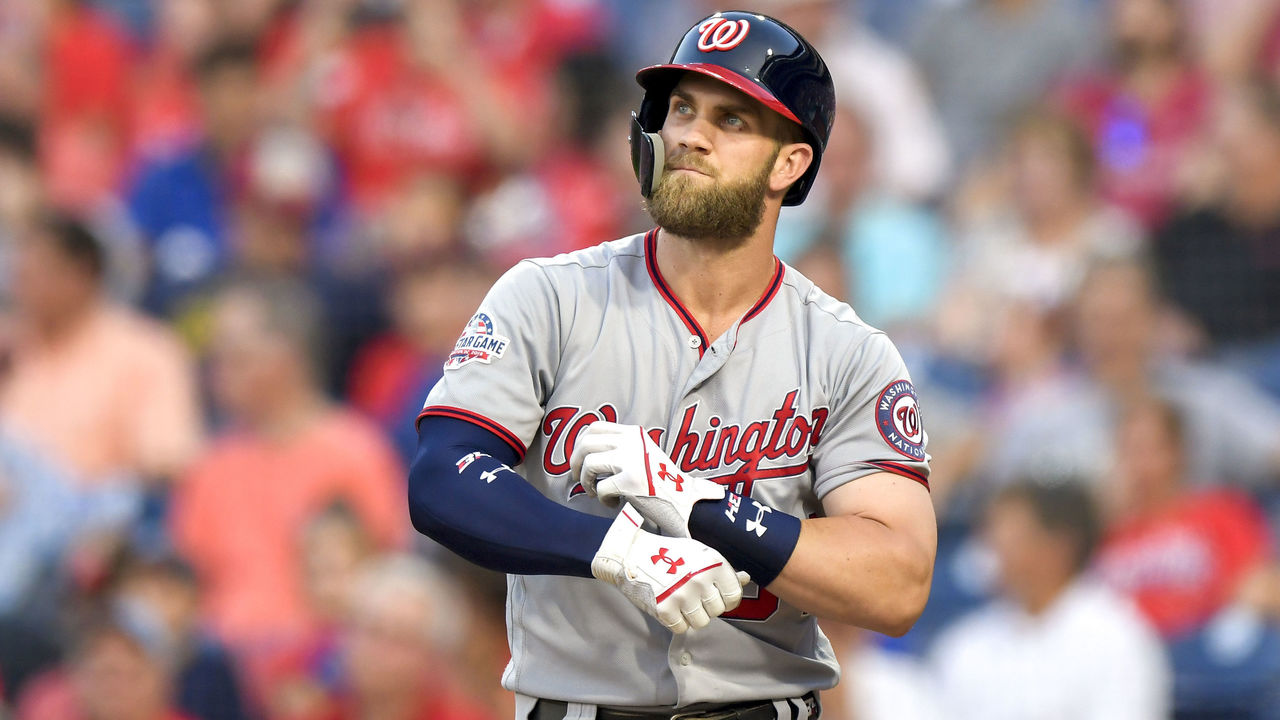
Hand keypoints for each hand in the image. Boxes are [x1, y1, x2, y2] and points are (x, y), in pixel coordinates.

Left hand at [570, 422, 724, 536]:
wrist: (685, 501)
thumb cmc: (659, 482)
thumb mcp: (642, 453)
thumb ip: (619, 448)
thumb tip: (582, 451)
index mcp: (634, 433)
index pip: (595, 427)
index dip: (579, 443)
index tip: (578, 459)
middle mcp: (632, 442)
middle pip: (586, 442)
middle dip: (575, 462)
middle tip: (577, 477)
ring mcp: (632, 459)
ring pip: (589, 463)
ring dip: (586, 481)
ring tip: (594, 492)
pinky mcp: (631, 481)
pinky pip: (601, 488)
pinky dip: (603, 499)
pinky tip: (614, 503)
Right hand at [592, 504, 748, 632]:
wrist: (631, 553)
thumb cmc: (669, 553)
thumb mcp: (699, 553)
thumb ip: (722, 569)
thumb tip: (745, 579)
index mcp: (713, 563)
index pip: (734, 596)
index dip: (725, 599)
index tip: (715, 596)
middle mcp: (700, 579)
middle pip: (717, 611)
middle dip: (707, 606)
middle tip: (693, 595)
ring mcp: (682, 595)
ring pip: (701, 622)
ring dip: (692, 615)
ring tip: (681, 600)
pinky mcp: (664, 609)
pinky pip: (682, 628)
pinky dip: (676, 621)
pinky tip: (669, 606)